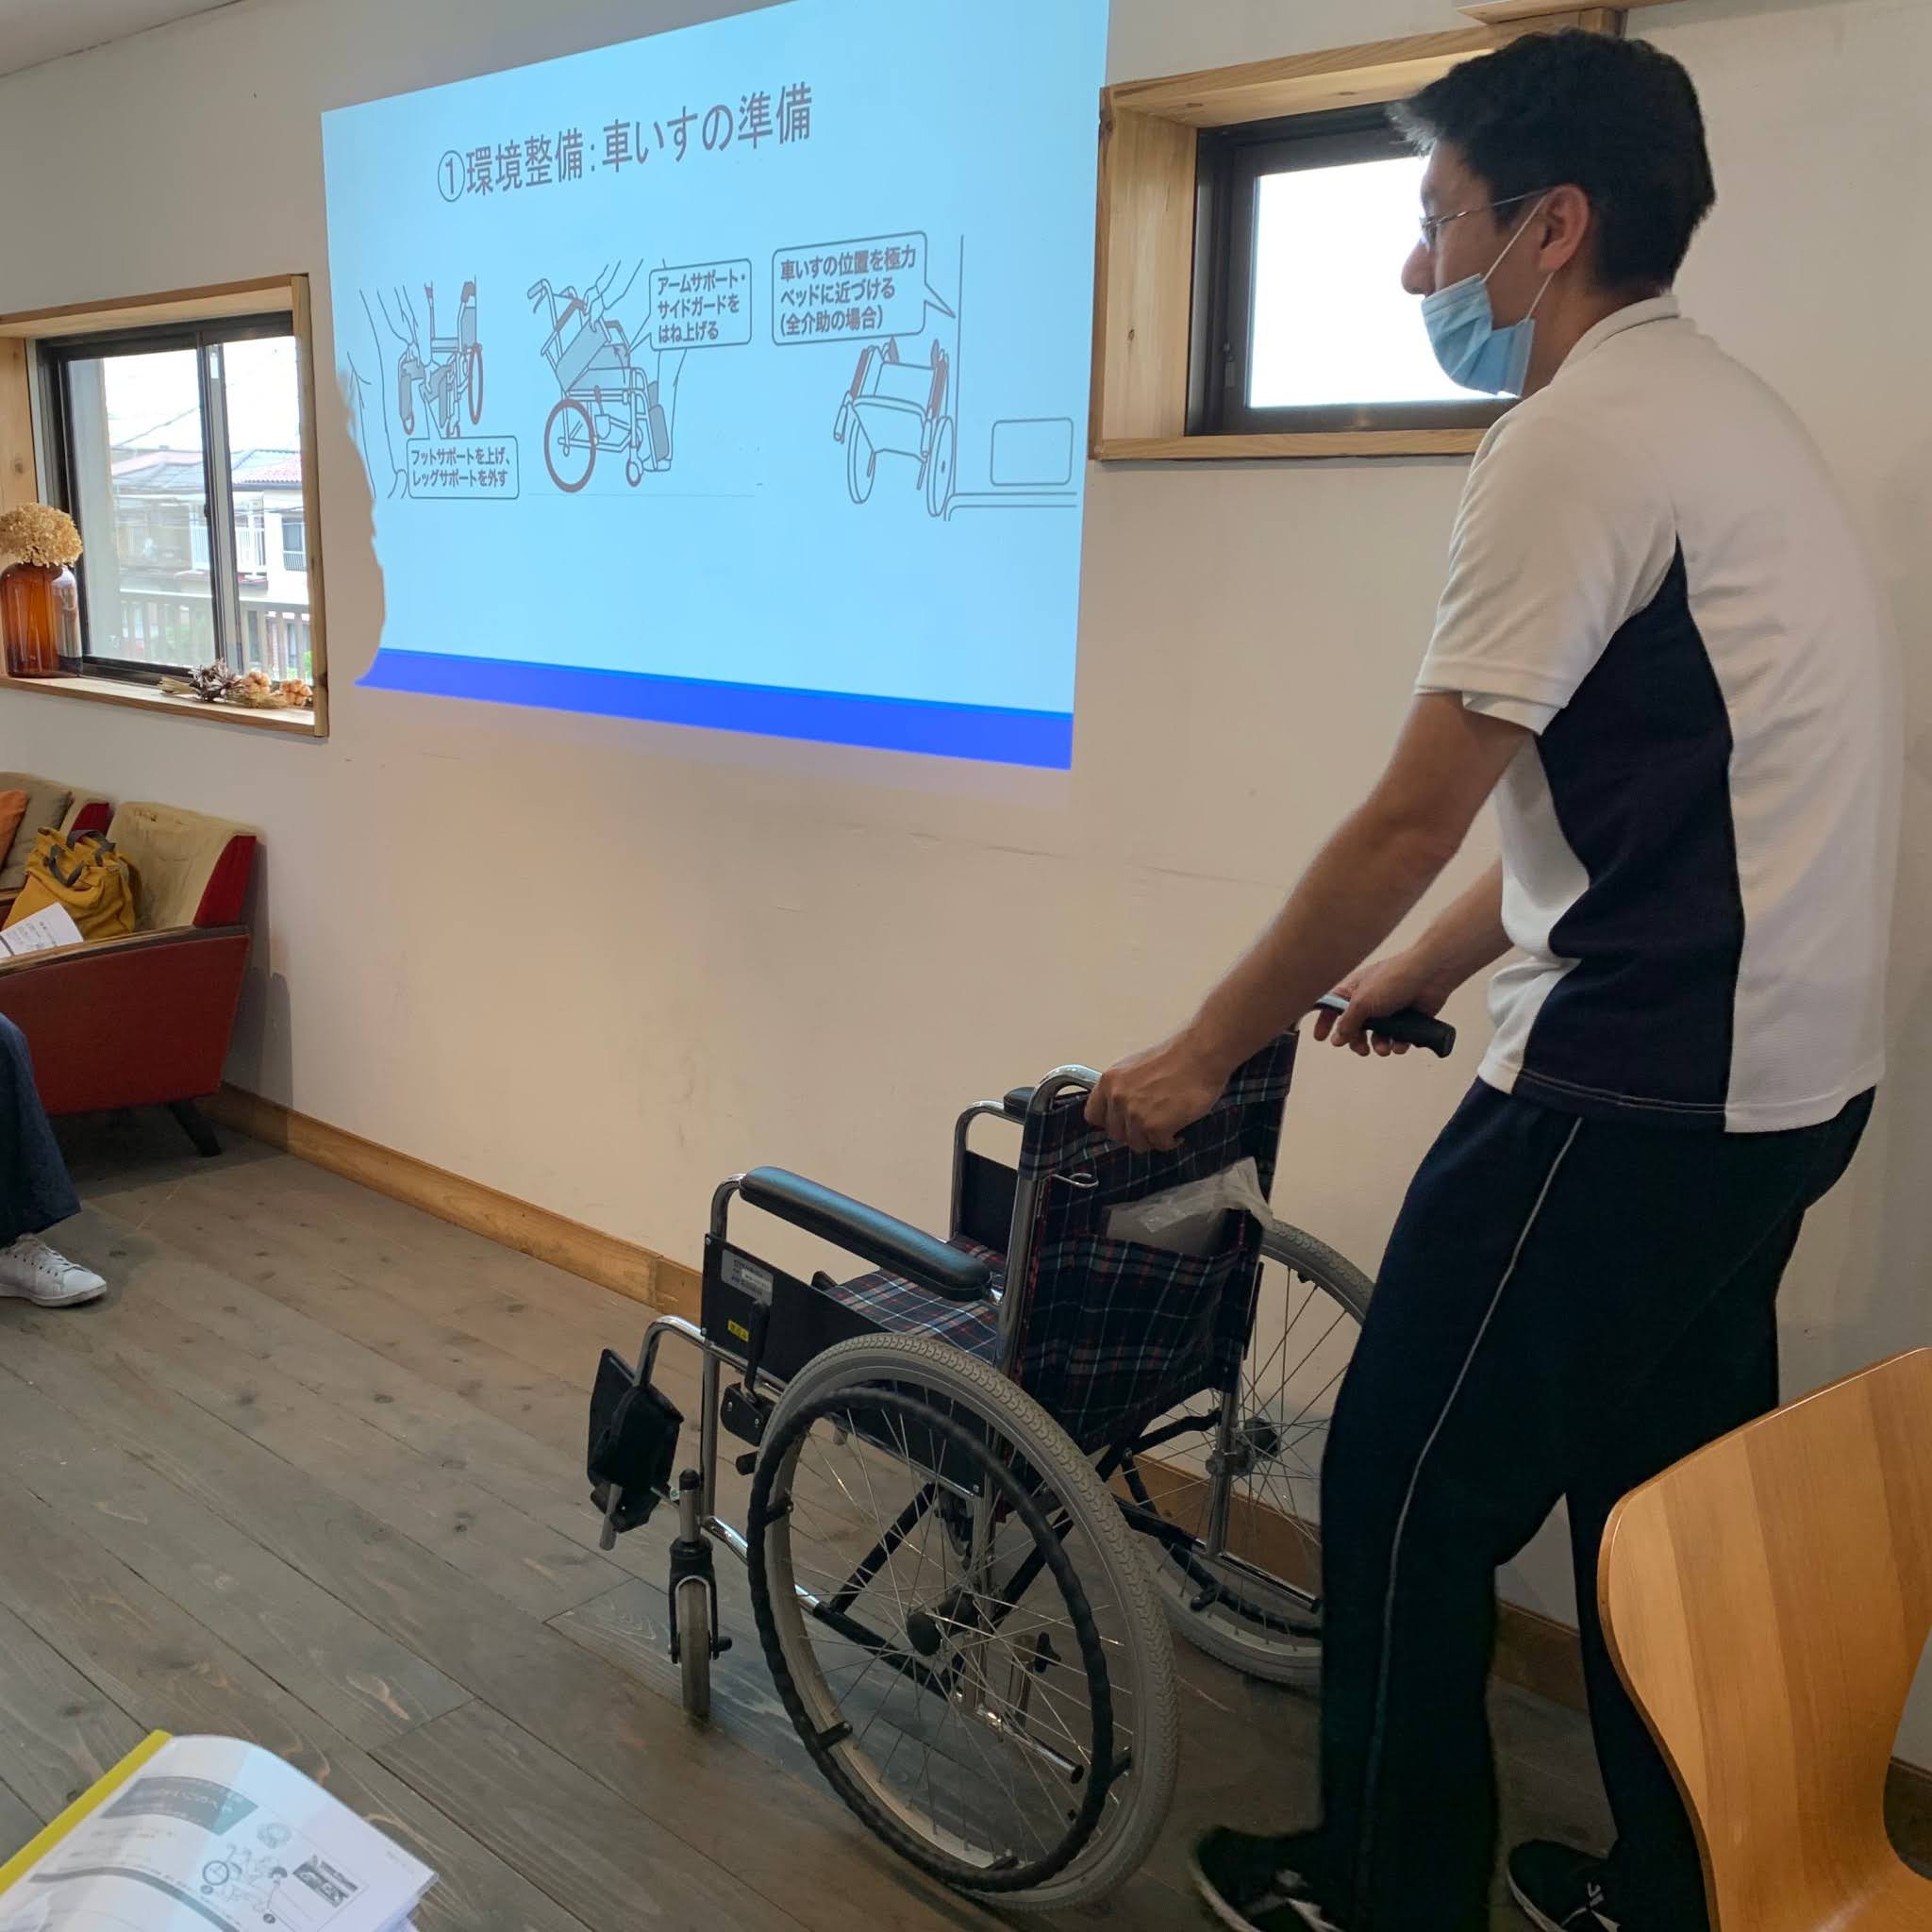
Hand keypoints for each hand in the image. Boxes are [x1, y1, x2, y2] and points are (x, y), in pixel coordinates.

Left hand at [1085, 1033, 1229, 1152]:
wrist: (1199, 1055)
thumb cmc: (1175, 1058)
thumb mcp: (1134, 1067)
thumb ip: (1122, 1088)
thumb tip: (1120, 1109)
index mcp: (1108, 1081)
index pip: (1093, 1115)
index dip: (1110, 1121)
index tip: (1122, 1122)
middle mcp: (1117, 1098)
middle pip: (1116, 1134)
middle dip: (1134, 1132)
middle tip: (1152, 1123)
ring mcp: (1135, 1114)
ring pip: (1137, 1143)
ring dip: (1153, 1138)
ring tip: (1168, 1124)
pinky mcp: (1155, 1127)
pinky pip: (1159, 1145)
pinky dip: (1170, 1141)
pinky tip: (1179, 1129)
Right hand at [1314, 951, 1445, 1057]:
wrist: (1430, 976)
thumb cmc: (1394, 979)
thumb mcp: (1361, 1002)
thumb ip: (1347, 1023)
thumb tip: (1338, 1038)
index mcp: (1354, 990)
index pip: (1332, 1007)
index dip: (1325, 1022)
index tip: (1321, 1037)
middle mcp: (1370, 1000)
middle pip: (1355, 1027)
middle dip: (1357, 1041)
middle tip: (1362, 1049)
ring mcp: (1389, 1010)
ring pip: (1377, 1036)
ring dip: (1379, 1045)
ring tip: (1384, 1048)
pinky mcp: (1407, 1019)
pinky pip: (1398, 1038)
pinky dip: (1398, 1044)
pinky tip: (1400, 1045)